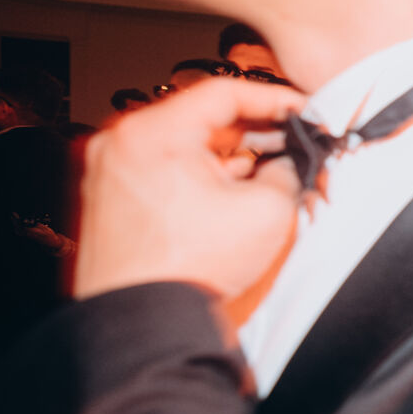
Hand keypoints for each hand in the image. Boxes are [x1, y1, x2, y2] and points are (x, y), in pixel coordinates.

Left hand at [73, 78, 305, 301]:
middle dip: (253, 131)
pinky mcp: (110, 200)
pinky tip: (231, 194)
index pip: (224, 93)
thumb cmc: (189, 268)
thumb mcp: (267, 211)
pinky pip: (162, 170)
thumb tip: (289, 162)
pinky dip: (198, 176)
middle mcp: (121, 143)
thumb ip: (287, 172)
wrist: (142, 320)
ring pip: (181, 145)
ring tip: (268, 172)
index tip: (302, 109)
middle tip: (292, 142)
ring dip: (227, 155)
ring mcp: (110, 172)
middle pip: (200, 118)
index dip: (275, 99)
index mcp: (153, 132)